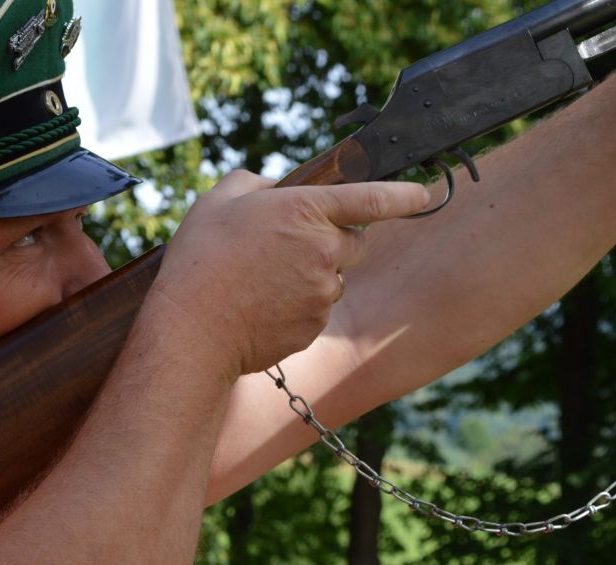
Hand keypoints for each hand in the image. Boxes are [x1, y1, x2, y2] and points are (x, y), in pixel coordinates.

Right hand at [153, 170, 429, 375]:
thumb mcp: (217, 201)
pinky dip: (293, 308)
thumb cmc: (199, 261)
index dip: (405, 195)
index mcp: (306, 210)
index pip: (375, 198)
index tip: (423, 195)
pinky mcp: (312, 328)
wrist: (192, 330)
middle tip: (287, 247)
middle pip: (355, 243)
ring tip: (259, 283)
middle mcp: (325, 251)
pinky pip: (314, 312)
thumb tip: (274, 190)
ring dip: (309, 277)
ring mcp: (322, 293)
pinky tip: (258, 308)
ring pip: (331, 280)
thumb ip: (253, 183)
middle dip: (333, 242)